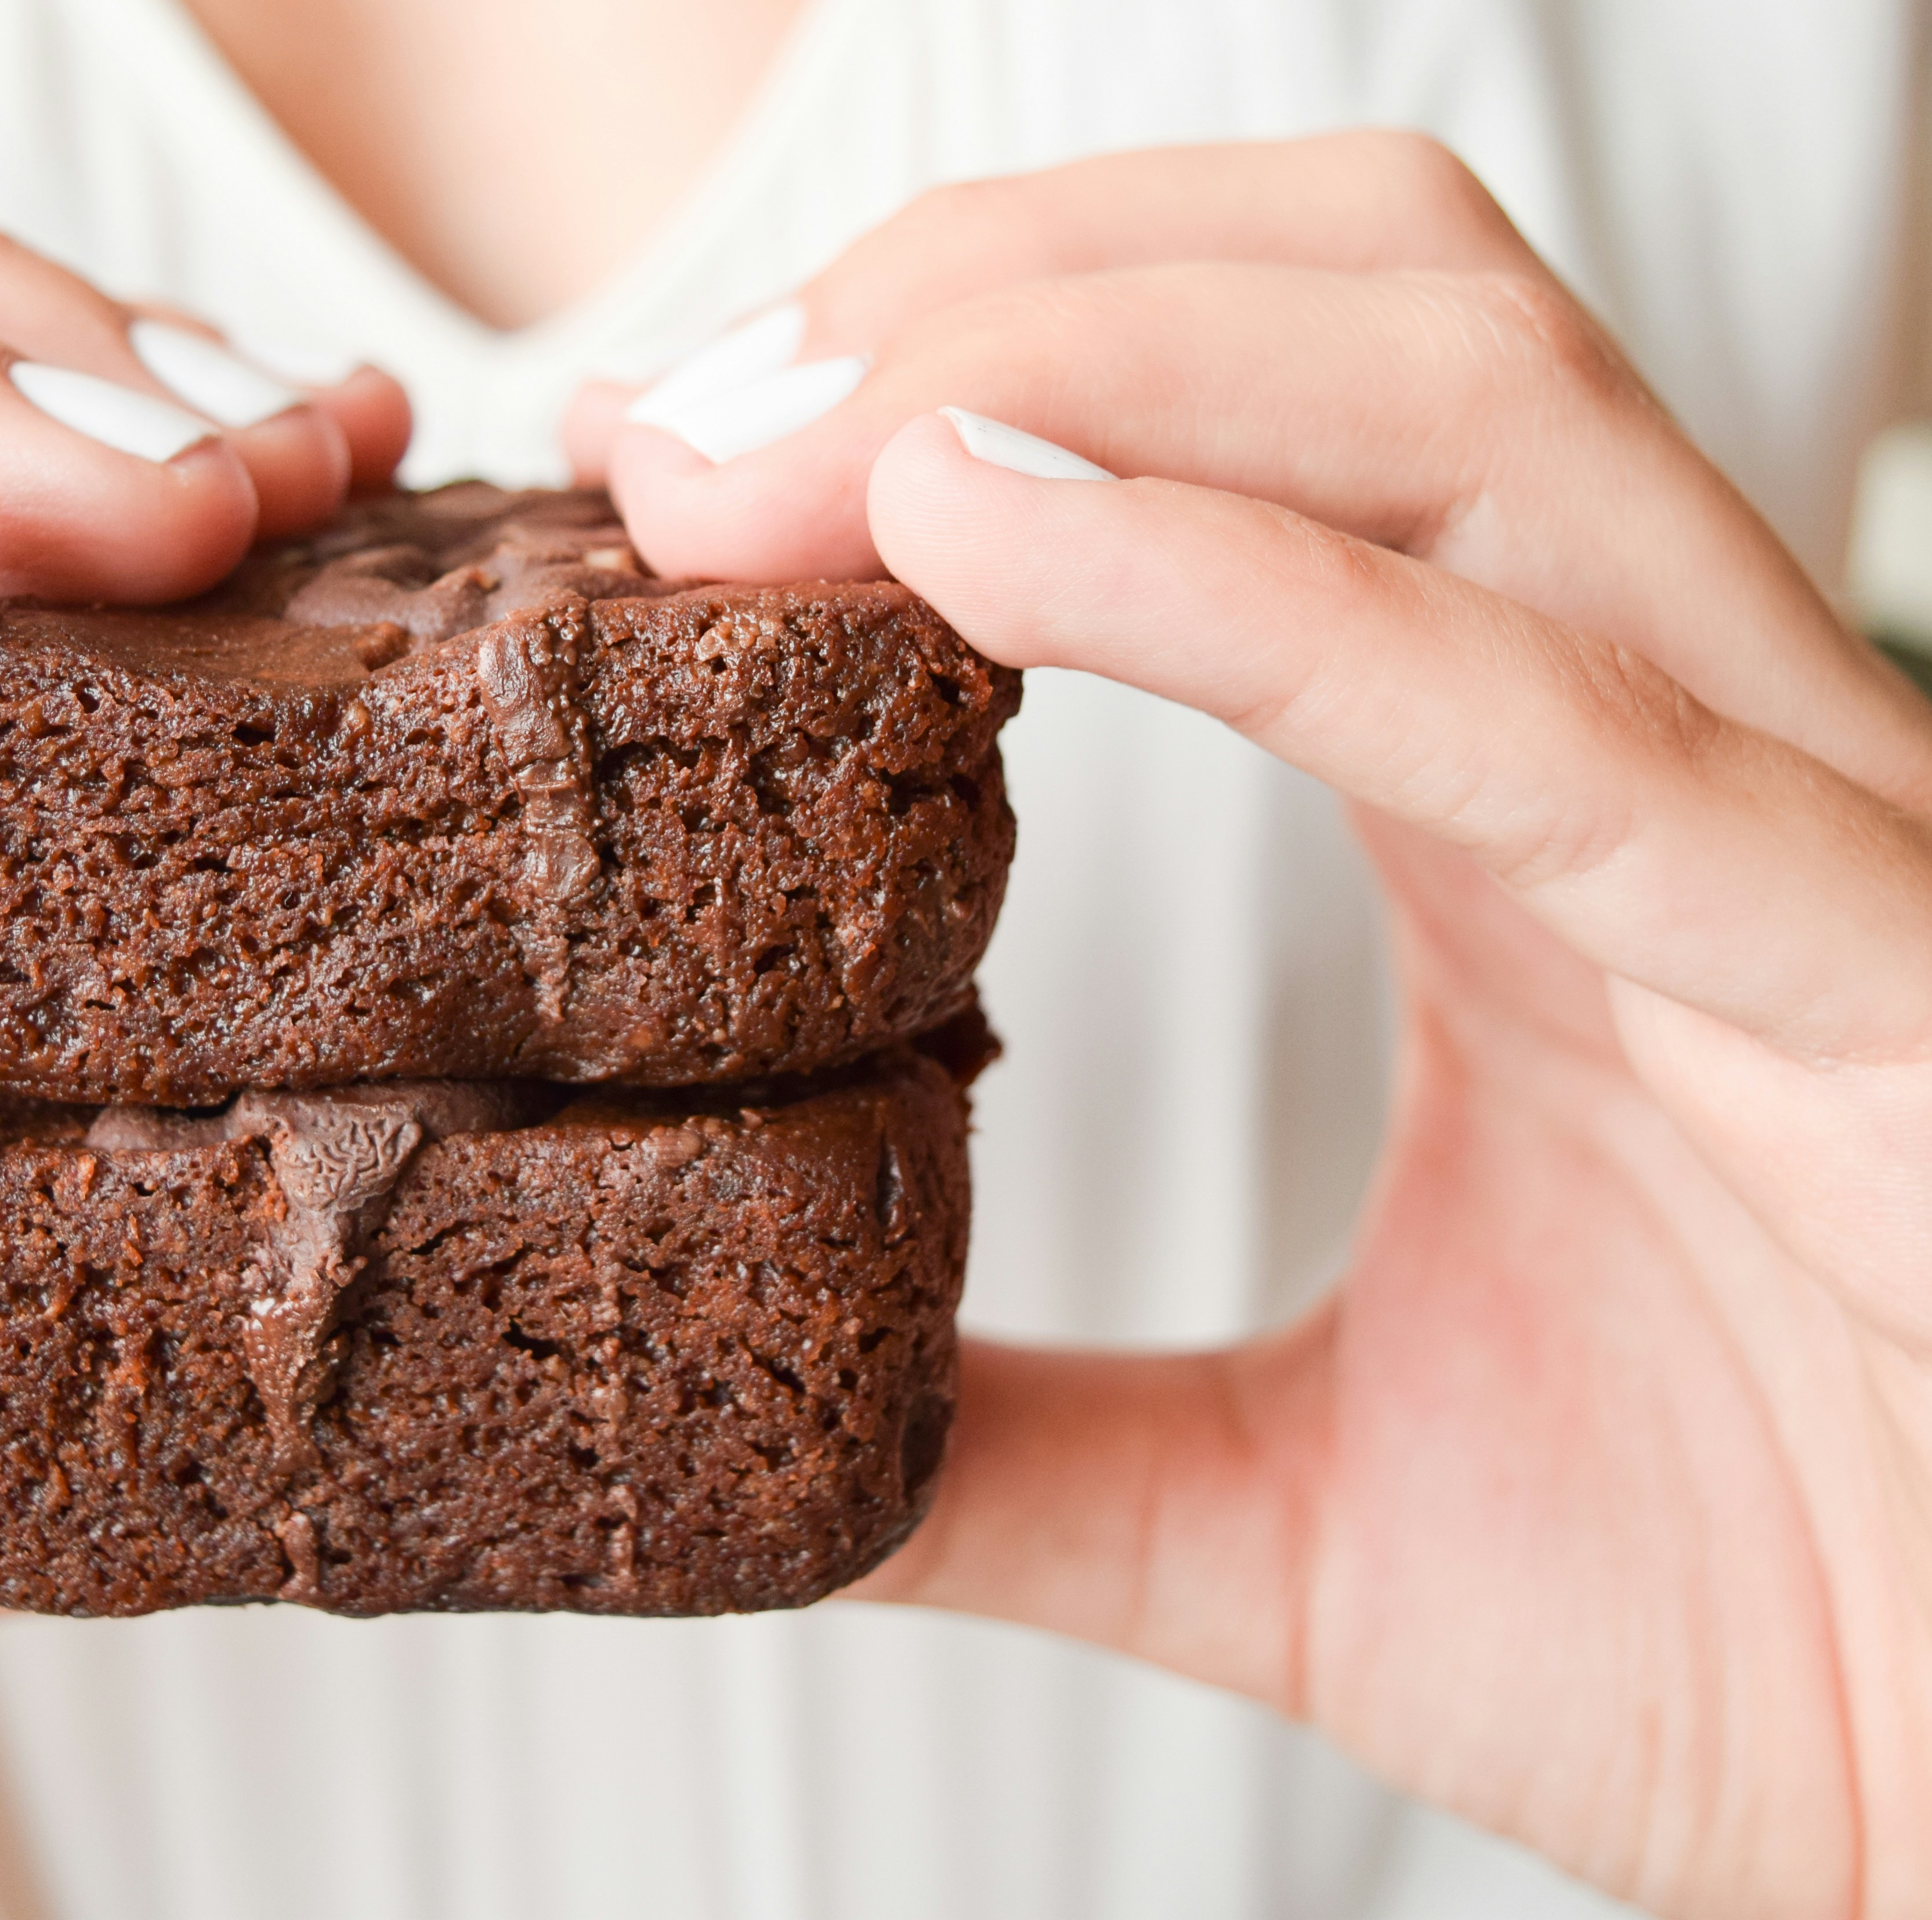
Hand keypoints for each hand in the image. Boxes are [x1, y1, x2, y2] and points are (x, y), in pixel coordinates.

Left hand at [594, 134, 1931, 1917]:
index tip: (671, 465)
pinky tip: (976, 529)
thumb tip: (777, 1428)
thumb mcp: (1305, 1520)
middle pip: (1356, 307)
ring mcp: (1793, 839)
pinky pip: (1556, 718)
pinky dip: (1254, 592)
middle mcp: (1667, 757)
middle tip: (683, 426)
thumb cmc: (1773, 1642)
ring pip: (1464, 405)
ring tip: (767, 457)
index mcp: (1535, 828)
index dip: (958, 371)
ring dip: (1076, 363)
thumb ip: (1037, 1443)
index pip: (1264, 419)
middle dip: (992, 290)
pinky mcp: (1888, 984)